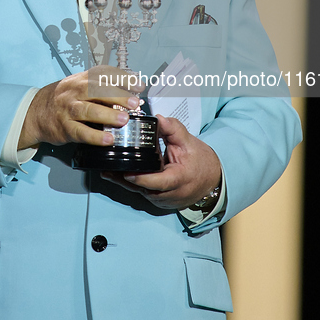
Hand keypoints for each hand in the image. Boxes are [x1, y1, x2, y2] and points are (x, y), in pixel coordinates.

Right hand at [18, 66, 143, 149]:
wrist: (36, 112)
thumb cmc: (66, 99)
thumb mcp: (81, 86)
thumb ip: (104, 87)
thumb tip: (133, 91)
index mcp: (82, 79)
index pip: (103, 74)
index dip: (122, 78)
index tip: (139, 85)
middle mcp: (75, 91)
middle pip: (96, 90)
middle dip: (117, 95)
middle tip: (134, 103)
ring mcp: (68, 110)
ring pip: (88, 110)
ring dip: (108, 114)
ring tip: (124, 120)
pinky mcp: (65, 128)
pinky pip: (81, 132)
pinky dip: (95, 137)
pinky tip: (108, 139)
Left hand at [101, 114, 221, 210]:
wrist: (212, 179)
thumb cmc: (200, 161)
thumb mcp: (188, 141)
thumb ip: (172, 129)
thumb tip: (158, 118)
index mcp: (180, 179)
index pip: (158, 182)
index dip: (142, 178)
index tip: (127, 172)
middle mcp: (171, 193)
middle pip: (144, 189)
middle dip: (125, 180)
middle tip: (108, 170)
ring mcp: (165, 200)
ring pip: (141, 192)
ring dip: (125, 183)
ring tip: (108, 172)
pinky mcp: (160, 201)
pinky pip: (143, 193)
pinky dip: (132, 184)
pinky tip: (118, 176)